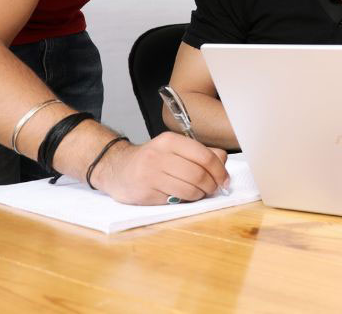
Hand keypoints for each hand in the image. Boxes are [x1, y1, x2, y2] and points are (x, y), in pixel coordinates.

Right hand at [92, 132, 228, 204]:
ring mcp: (150, 175)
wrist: (117, 168)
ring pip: (189, 190)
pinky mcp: (146, 194)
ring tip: (199, 193)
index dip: (219, 170)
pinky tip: (183, 196)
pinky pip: (175, 200)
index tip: (224, 179)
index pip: (204, 156)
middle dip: (211, 185)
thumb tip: (223, 164)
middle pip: (198, 174)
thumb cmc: (152, 159)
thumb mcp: (174, 148)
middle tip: (213, 188)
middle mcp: (159, 156)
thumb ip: (200, 153)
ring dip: (200, 195)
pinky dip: (185, 201)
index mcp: (170, 141)